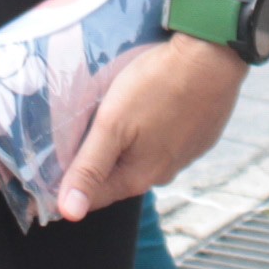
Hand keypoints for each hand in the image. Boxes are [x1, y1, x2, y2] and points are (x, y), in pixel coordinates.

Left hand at [57, 30, 245, 221]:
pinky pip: (169, 139)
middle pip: (120, 174)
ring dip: (131, 142)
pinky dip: (157, 128)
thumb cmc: (158, 85)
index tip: (57, 163)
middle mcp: (164, 173)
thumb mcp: (112, 124)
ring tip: (122, 113)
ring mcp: (187, 154)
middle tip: (86, 128)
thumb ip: (89, 167)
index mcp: (139, 176)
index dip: (72, 183)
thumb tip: (68, 213)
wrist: (212, 55)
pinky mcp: (202, 135)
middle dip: (101, 158)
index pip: (94, 196)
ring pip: (146, 155)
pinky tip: (154, 105)